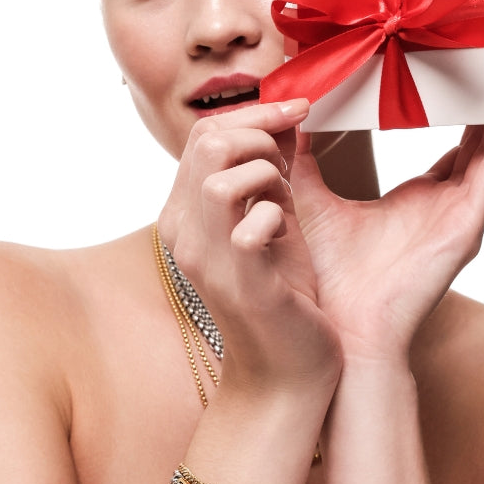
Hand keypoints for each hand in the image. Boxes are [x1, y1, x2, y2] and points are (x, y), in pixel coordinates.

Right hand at [158, 99, 342, 397]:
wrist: (286, 372)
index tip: (299, 111)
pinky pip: (249, 224)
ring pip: (219, 176)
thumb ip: (269, 175)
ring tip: (283, 197)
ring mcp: (208, 261)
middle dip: (262, 132)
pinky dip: (275, 214)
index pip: (204, 135)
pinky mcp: (241, 285)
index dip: (255, 113)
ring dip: (267, 171)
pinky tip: (285, 232)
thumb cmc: (284, 296)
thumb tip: (287, 119)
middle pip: (207, 142)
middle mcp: (184, 235)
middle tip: (293, 153)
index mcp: (185, 215)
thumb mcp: (273, 220)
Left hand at [292, 60, 483, 362]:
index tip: (451, 62)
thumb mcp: (311, 201)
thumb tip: (285, 115)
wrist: (342, 330)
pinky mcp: (468, 226)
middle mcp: (446, 205)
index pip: (447, 143)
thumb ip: (301, 160)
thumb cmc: (330, 279)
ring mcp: (461, 215)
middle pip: (478, 137)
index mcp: (417, 200)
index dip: (453, 105)